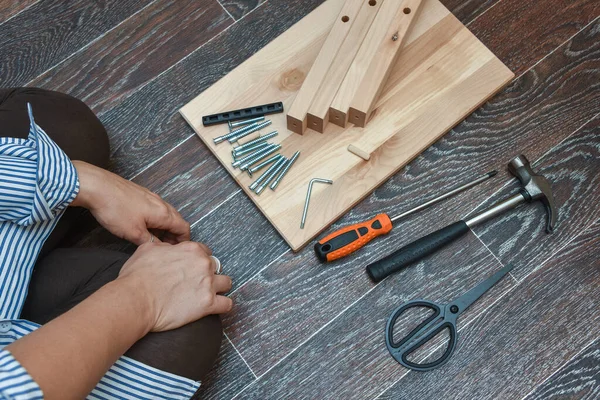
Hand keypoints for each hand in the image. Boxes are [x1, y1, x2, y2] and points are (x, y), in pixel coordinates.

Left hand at [71, 161, 189, 244]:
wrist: (97, 187)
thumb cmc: (115, 209)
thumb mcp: (133, 233)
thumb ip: (150, 242)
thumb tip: (159, 247)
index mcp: (163, 213)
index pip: (183, 227)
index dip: (184, 241)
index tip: (178, 251)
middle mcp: (160, 203)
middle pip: (176, 220)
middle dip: (174, 235)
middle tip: (166, 247)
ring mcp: (150, 196)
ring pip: (165, 214)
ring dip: (164, 227)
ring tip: (154, 239)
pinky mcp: (140, 194)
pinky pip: (155, 208)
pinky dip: (155, 219)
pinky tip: (143, 225)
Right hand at [117, 241, 232, 331]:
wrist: (135, 300)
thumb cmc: (137, 277)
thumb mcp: (148, 249)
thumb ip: (164, 247)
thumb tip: (167, 248)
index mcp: (191, 250)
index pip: (204, 251)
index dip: (198, 260)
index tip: (193, 269)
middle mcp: (203, 264)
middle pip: (216, 266)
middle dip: (208, 273)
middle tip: (197, 283)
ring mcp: (208, 284)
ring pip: (226, 282)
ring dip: (219, 288)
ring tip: (209, 294)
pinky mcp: (208, 304)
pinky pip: (227, 304)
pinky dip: (223, 306)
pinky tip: (216, 307)